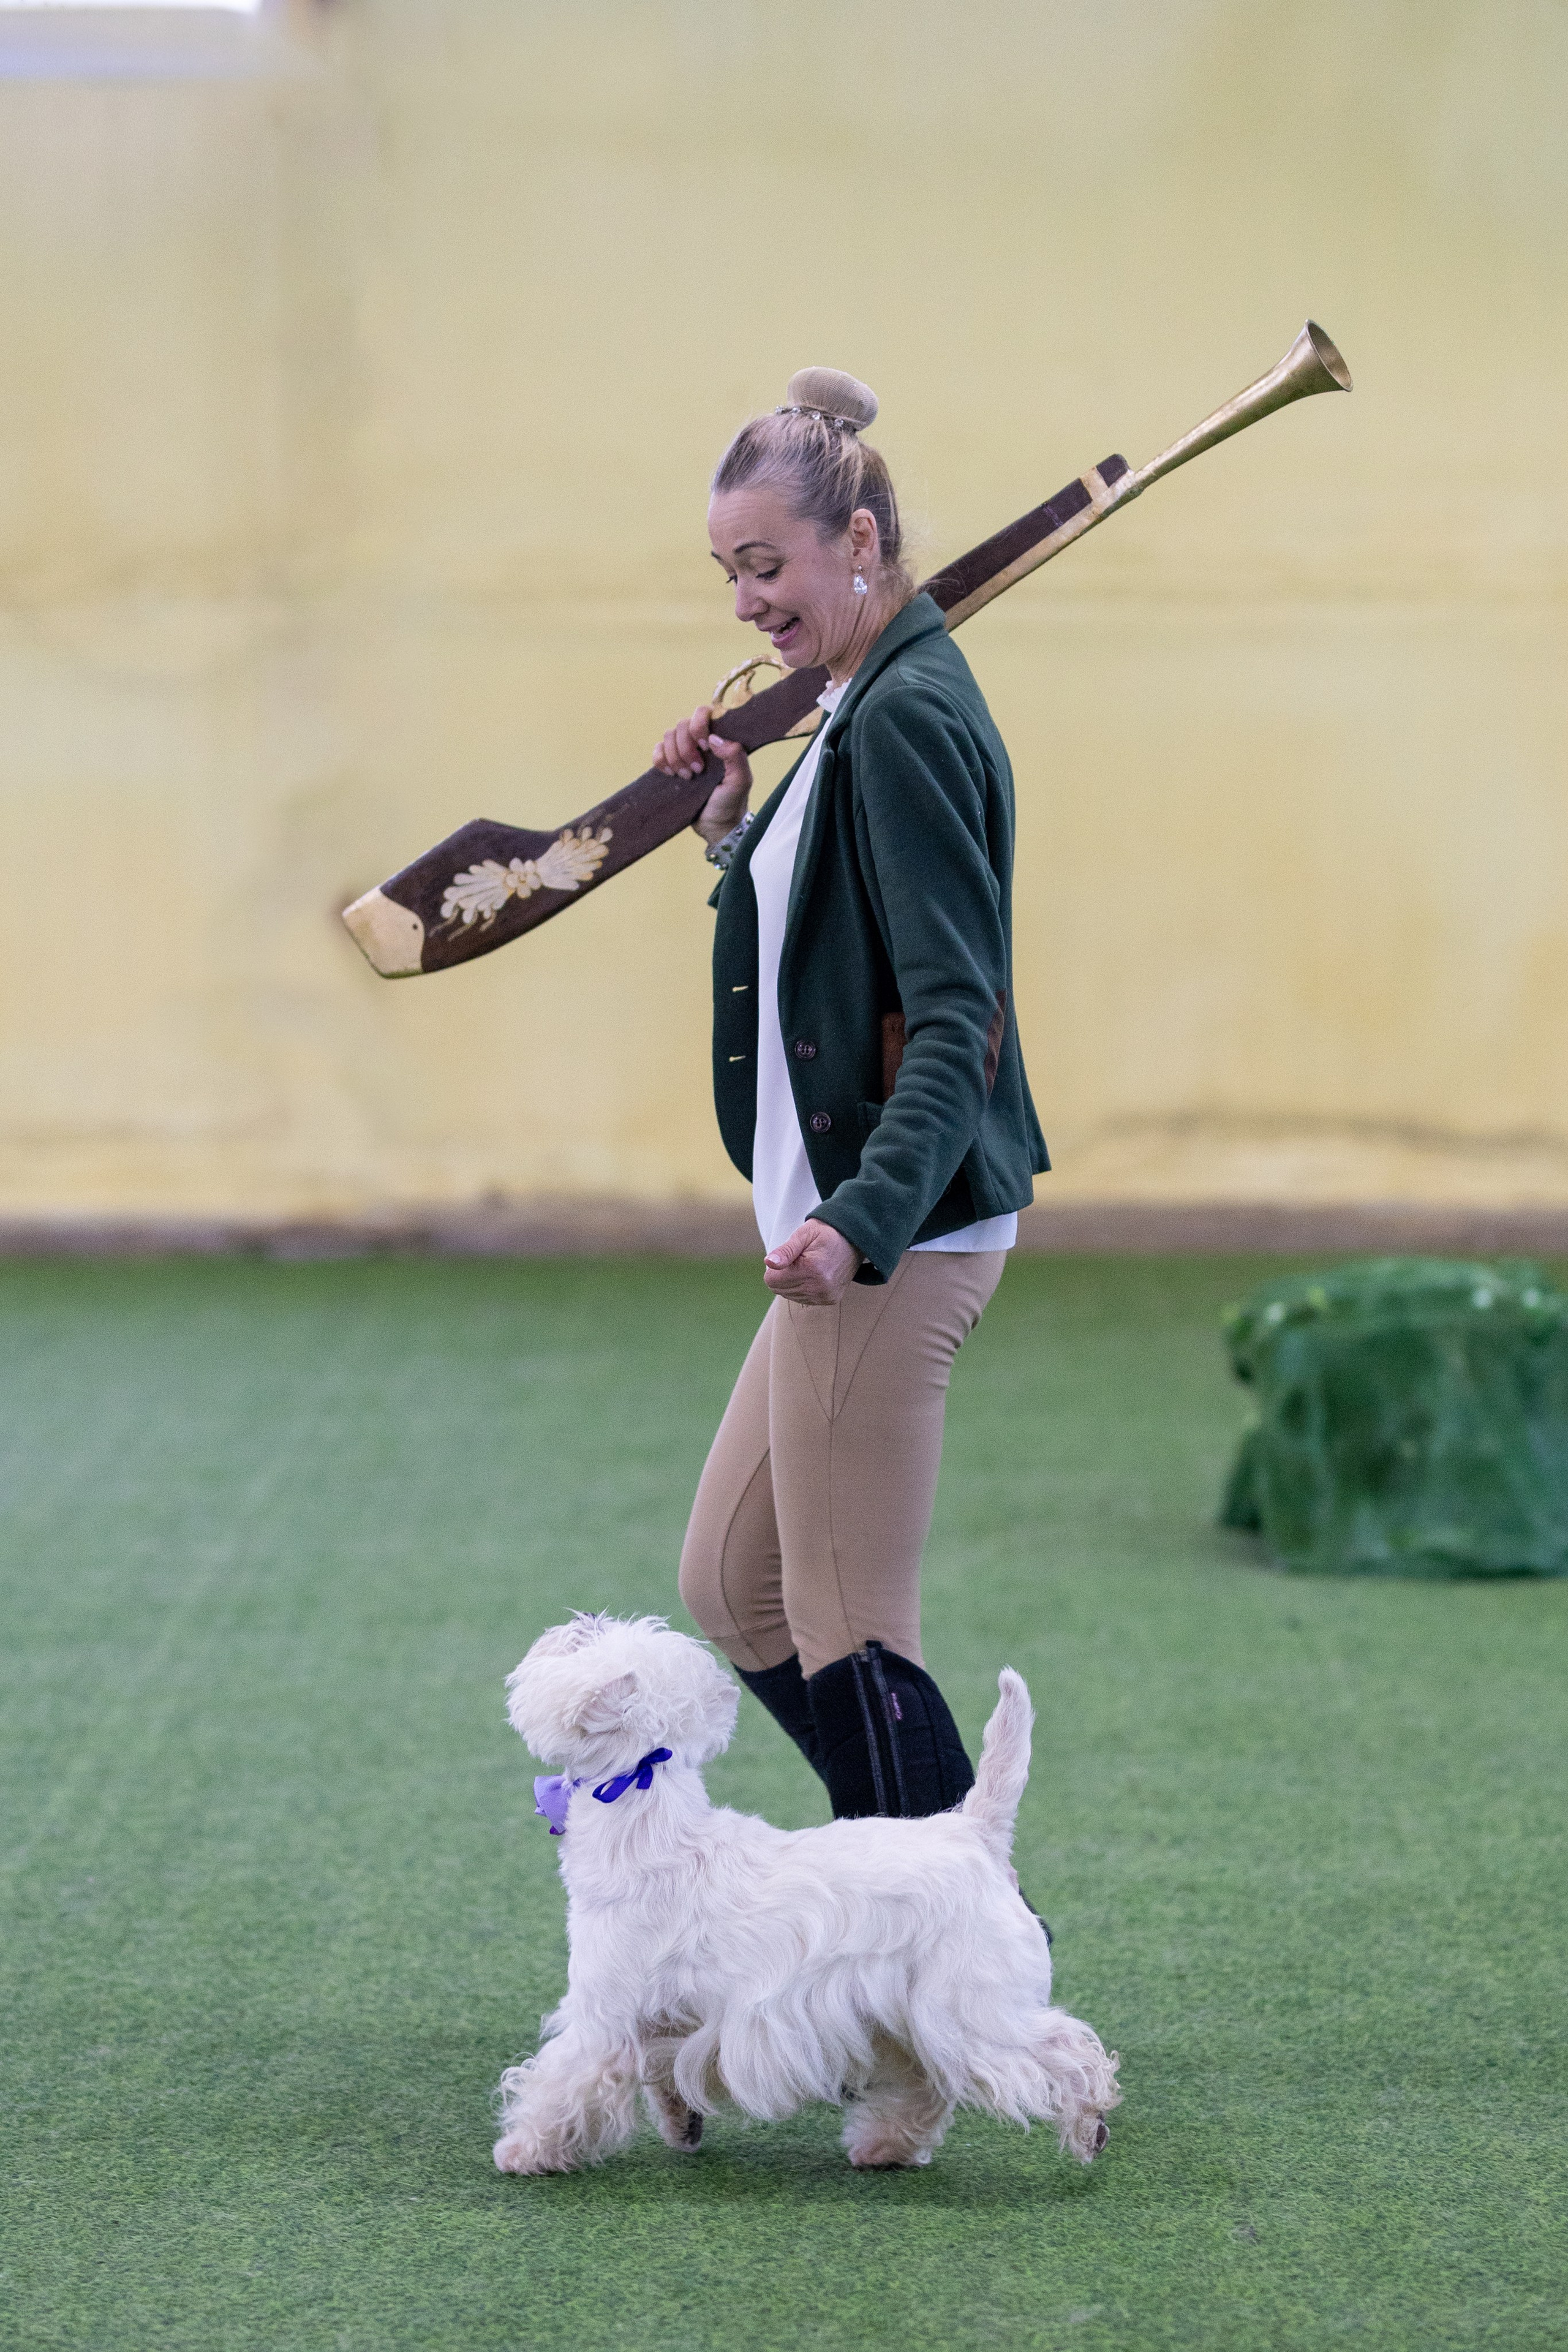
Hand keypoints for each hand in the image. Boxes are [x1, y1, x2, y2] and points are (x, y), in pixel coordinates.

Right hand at [653, 701, 752, 846]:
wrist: (716, 826)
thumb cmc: (732, 803)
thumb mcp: (741, 781)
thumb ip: (735, 757)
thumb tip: (714, 738)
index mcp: (720, 740)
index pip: (705, 713)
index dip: (699, 725)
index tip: (705, 746)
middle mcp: (701, 742)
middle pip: (682, 724)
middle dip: (686, 748)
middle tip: (697, 770)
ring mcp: (684, 752)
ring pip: (668, 736)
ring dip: (674, 756)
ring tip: (687, 777)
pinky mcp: (671, 764)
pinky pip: (657, 750)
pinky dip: (660, 760)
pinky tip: (671, 774)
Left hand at [764, 1219, 863, 1305]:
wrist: (854, 1239)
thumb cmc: (826, 1233)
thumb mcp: (804, 1234)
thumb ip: (785, 1250)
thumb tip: (768, 1263)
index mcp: (811, 1269)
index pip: (771, 1280)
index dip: (775, 1266)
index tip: (791, 1255)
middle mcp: (819, 1287)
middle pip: (779, 1289)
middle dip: (784, 1274)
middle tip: (801, 1259)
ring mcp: (825, 1296)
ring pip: (789, 1295)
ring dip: (793, 1281)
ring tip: (809, 1266)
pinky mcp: (830, 1300)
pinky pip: (802, 1299)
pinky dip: (802, 1287)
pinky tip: (813, 1275)